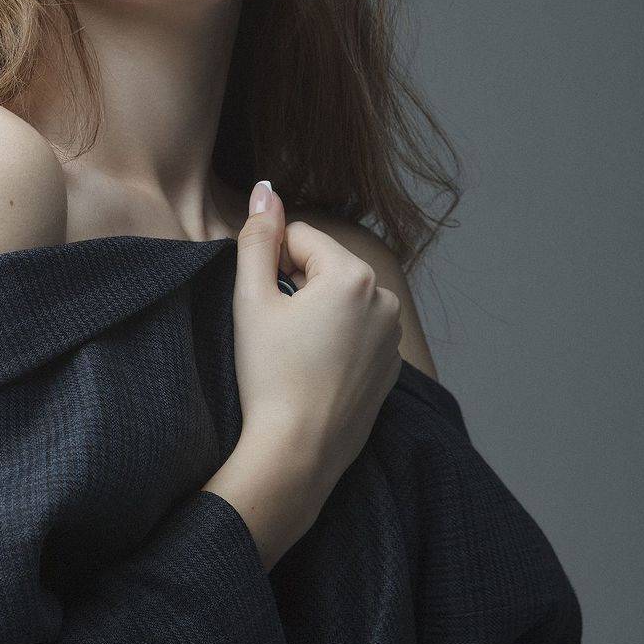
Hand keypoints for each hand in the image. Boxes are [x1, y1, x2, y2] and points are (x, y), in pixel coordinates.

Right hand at [204, 180, 402, 568]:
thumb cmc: (270, 377)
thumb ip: (257, 237)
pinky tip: (311, 371)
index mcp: (353, 275)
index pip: (298, 238)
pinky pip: (356, 332)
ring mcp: (392, 336)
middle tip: (272, 333)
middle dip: (294, 286)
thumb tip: (264, 190)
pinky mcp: (390, 367)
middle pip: (323, 266)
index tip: (259, 305)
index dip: (268, 264)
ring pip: (340, 299)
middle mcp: (384, 299)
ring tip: (292, 353)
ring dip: (314, 312)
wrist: (297, 453)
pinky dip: (333, 340)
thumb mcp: (251, 300)